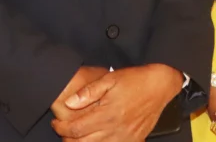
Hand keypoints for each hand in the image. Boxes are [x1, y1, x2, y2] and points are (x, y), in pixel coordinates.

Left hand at [51, 64, 181, 140]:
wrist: (160, 86)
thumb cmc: (135, 80)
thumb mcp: (110, 79)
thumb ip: (89, 92)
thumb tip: (70, 103)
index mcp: (107, 114)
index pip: (76, 130)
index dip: (61, 129)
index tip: (56, 123)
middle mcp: (115, 130)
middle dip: (68, 140)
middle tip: (63, 132)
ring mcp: (125, 138)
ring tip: (76, 138)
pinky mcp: (134, 141)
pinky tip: (96, 140)